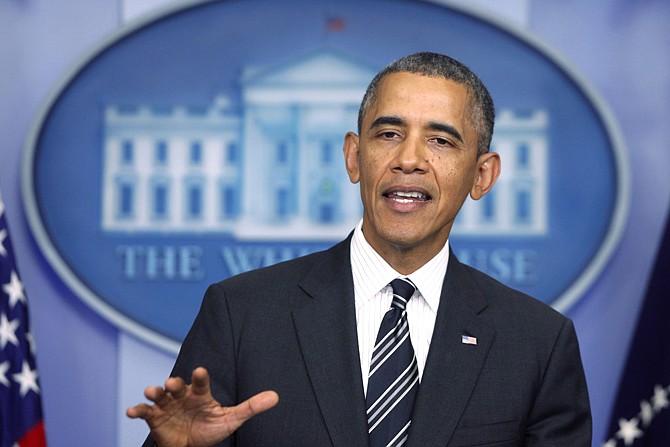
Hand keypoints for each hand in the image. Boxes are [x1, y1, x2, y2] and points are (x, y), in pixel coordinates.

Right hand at [126, 367, 278, 446]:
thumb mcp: (231, 419)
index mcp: (200, 394)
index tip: (200, 370)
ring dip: (154, 392)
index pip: (201, 382)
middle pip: (177, 386)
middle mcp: (182, 395)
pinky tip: (131, 411)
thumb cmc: (210, 429)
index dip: (199, 377)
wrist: (190, 446)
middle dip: (174, 384)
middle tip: (171, 383)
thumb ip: (251, 407)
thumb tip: (276, 396)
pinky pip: (144, 412)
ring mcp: (167, 405)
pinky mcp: (154, 417)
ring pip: (159, 395)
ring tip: (151, 391)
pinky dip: (137, 410)